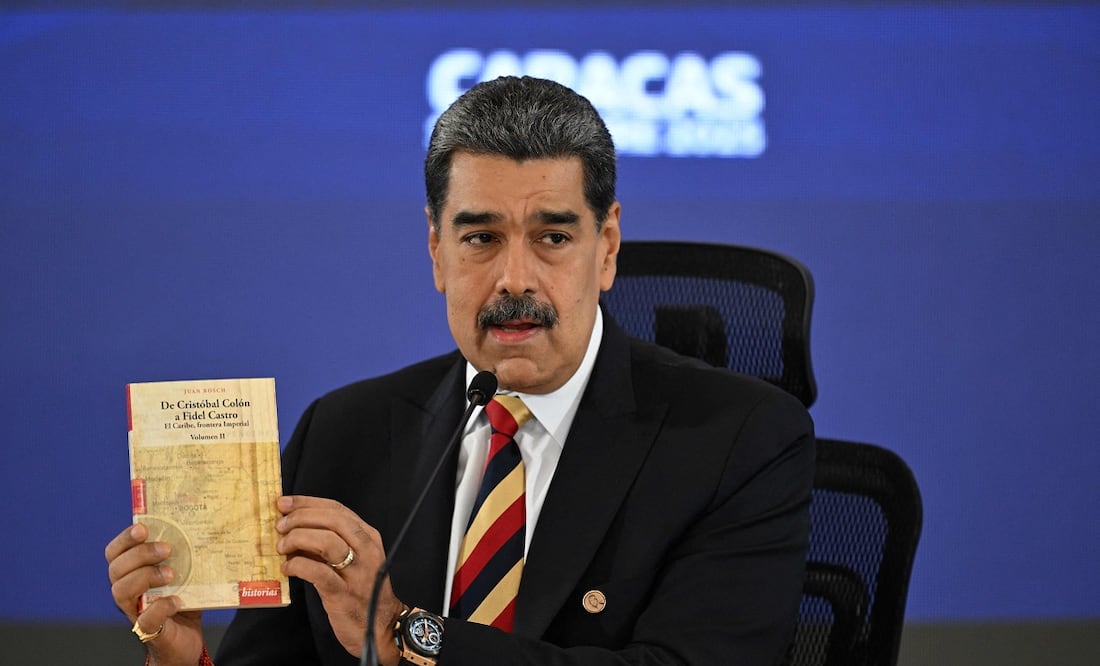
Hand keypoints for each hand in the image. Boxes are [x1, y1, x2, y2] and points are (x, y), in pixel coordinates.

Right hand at [105, 523, 204, 665]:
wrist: (187, 640)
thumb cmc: (183, 601)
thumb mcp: (185, 573)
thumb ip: (187, 555)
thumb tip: (208, 527)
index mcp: (131, 573)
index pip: (115, 552)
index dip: (124, 539)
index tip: (142, 528)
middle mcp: (127, 592)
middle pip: (116, 568)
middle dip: (140, 554)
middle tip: (166, 549)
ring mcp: (134, 611)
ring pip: (120, 591)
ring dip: (146, 577)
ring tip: (171, 574)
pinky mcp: (148, 630)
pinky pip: (145, 618)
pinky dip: (160, 607)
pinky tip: (177, 600)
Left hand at [276, 495, 403, 664]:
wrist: (382, 626)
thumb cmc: (362, 591)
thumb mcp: (353, 559)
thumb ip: (329, 543)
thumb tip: (295, 528)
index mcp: (368, 537)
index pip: (337, 509)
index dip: (308, 502)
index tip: (285, 503)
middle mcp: (367, 550)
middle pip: (333, 520)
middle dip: (302, 517)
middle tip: (281, 525)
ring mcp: (357, 572)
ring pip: (327, 541)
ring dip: (298, 538)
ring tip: (282, 546)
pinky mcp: (344, 594)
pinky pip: (318, 572)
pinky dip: (298, 565)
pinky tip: (288, 568)